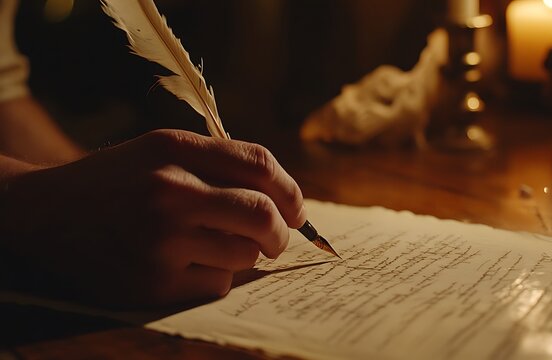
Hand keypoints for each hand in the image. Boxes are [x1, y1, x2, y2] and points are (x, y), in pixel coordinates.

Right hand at [0, 130, 305, 306]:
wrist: (46, 215)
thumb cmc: (116, 182)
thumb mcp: (160, 150)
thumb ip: (218, 163)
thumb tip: (284, 199)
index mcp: (175, 148)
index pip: (259, 164)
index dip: (290, 190)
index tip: (296, 210)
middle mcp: (169, 190)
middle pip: (262, 214)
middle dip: (282, 232)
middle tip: (278, 240)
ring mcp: (160, 238)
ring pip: (244, 255)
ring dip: (244, 255)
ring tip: (219, 247)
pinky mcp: (152, 281)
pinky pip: (217, 283)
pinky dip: (216, 276)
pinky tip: (188, 265)